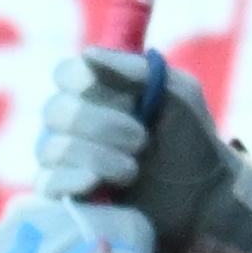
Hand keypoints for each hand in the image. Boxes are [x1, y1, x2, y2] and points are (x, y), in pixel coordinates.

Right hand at [33, 50, 251, 252]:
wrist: (204, 197)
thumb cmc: (191, 139)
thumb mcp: (178, 94)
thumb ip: (138, 71)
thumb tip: (89, 55)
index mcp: (96, 91)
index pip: (64, 74)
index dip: (83, 82)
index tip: (124, 99)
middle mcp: (73, 123)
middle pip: (56, 111)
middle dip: (100, 125)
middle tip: (141, 140)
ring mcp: (66, 161)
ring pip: (51, 149)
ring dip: (96, 156)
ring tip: (133, 169)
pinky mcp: (66, 196)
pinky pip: (47, 183)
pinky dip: (73, 180)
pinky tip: (100, 183)